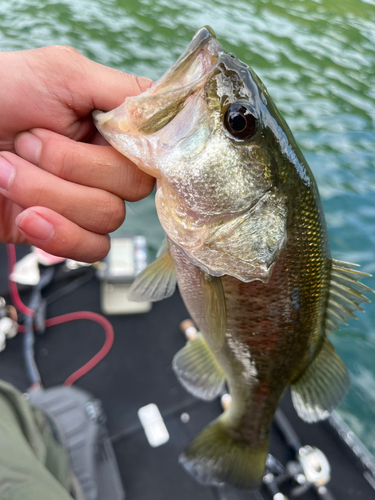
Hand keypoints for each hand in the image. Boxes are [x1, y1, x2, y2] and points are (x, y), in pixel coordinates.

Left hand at [0, 46, 154, 260]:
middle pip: (134, 187)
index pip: (155, 149)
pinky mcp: (65, 232)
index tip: (97, 136)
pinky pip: (93, 249)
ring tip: (7, 170)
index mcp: (110, 128)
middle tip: (28, 142)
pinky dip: (59, 235)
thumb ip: (122, 91)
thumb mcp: (61, 72)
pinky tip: (26, 217)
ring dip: (49, 192)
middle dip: (72, 165)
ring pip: (108, 217)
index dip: (133, 149)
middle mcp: (104, 165)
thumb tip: (168, 114)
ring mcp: (85, 200)